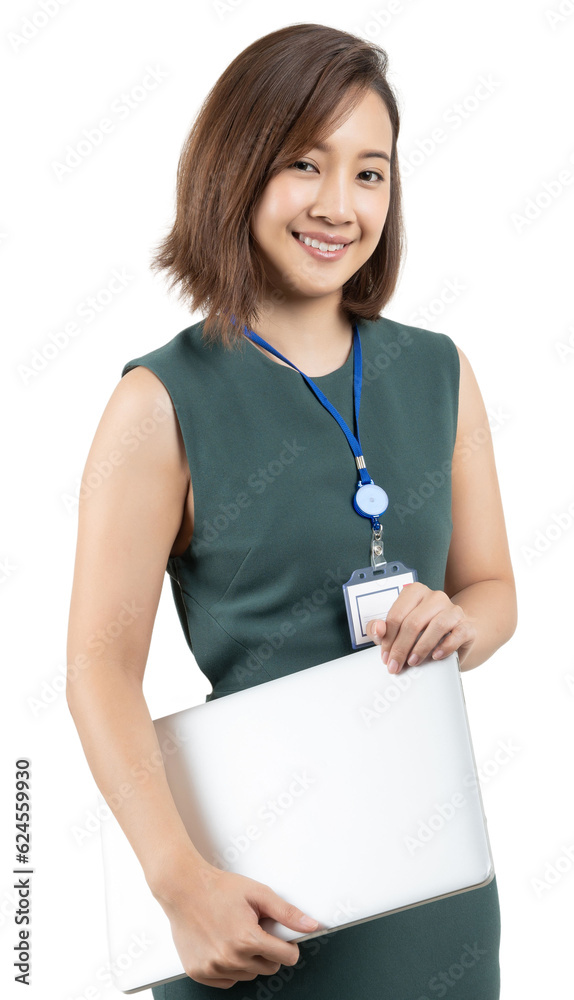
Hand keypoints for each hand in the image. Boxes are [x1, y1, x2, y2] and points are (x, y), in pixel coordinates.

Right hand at [156, 860, 319, 988]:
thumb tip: (311, 925)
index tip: (281, 937)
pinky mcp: (199, 973)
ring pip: (248, 975)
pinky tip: (223, 945)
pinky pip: (227, 981)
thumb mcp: (258, 893)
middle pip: (269, 968)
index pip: (286, 957)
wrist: (183, 887)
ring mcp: (213, 968)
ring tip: (235, 933)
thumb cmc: (219, 888)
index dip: (288, 945)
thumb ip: (286, 913)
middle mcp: (230, 958)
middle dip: (268, 951)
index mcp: (247, 939)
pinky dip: (229, 968)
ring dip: (248, 959)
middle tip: (254, 929)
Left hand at [366, 582, 475, 673]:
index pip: (396, 615)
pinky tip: (436, 655)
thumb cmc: (424, 630)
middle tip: (395, 664)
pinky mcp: (466, 625)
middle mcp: (435, 597)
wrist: (455, 634)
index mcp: (415, 592)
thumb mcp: (399, 628)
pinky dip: (445, 646)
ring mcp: (453, 610)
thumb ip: (383, 628)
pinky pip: (458, 634)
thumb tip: (377, 629)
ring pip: (437, 626)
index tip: (385, 656)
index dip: (388, 639)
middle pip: (414, 622)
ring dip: (421, 647)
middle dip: (401, 647)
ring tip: (413, 661)